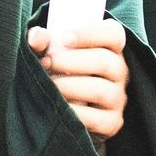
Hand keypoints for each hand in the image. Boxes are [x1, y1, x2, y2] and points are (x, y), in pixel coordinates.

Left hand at [29, 21, 131, 143]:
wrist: (60, 108)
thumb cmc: (58, 70)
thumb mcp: (49, 52)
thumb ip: (41, 41)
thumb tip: (36, 37)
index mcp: (109, 47)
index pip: (113, 34)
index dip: (90, 34)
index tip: (63, 38)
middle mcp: (119, 71)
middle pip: (106, 62)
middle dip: (71, 61)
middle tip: (46, 62)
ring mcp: (118, 97)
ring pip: (102, 90)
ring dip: (71, 86)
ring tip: (49, 85)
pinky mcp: (112, 122)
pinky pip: (98, 119)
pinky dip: (76, 113)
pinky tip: (58, 107)